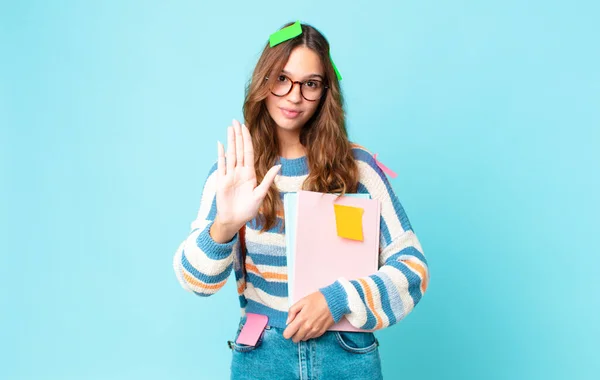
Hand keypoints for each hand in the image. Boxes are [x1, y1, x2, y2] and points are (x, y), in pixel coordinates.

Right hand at [214, 119, 280, 233]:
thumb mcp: (261, 194)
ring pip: (230, 154)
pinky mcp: (222, 180)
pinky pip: (221, 164)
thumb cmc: (248, 209)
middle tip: (235, 121)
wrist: (235, 219)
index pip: (249, 152)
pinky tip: (220, 144)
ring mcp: (230, 175)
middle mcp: (240, 171)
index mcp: (250, 173)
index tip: (246, 127)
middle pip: (239, 149)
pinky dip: (221, 154)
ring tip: (229, 128)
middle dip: (238, 135)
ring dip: (230, 141)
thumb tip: (278, 165)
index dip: (247, 139)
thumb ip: (268, 179)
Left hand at [283, 291, 334, 342]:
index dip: (287, 331)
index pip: (288, 334)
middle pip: (295, 339)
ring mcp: (315, 331)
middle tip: (297, 325)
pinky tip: (312, 325)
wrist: (334, 302)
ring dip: (302, 334)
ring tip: (305, 324)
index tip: (289, 327)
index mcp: (301, 319)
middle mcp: (307, 328)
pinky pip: (311, 337)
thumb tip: (287, 322)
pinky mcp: (321, 332)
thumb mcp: (302, 301)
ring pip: (303, 339)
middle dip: (294, 333)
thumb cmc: (318, 299)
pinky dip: (309, 333)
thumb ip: (292, 311)